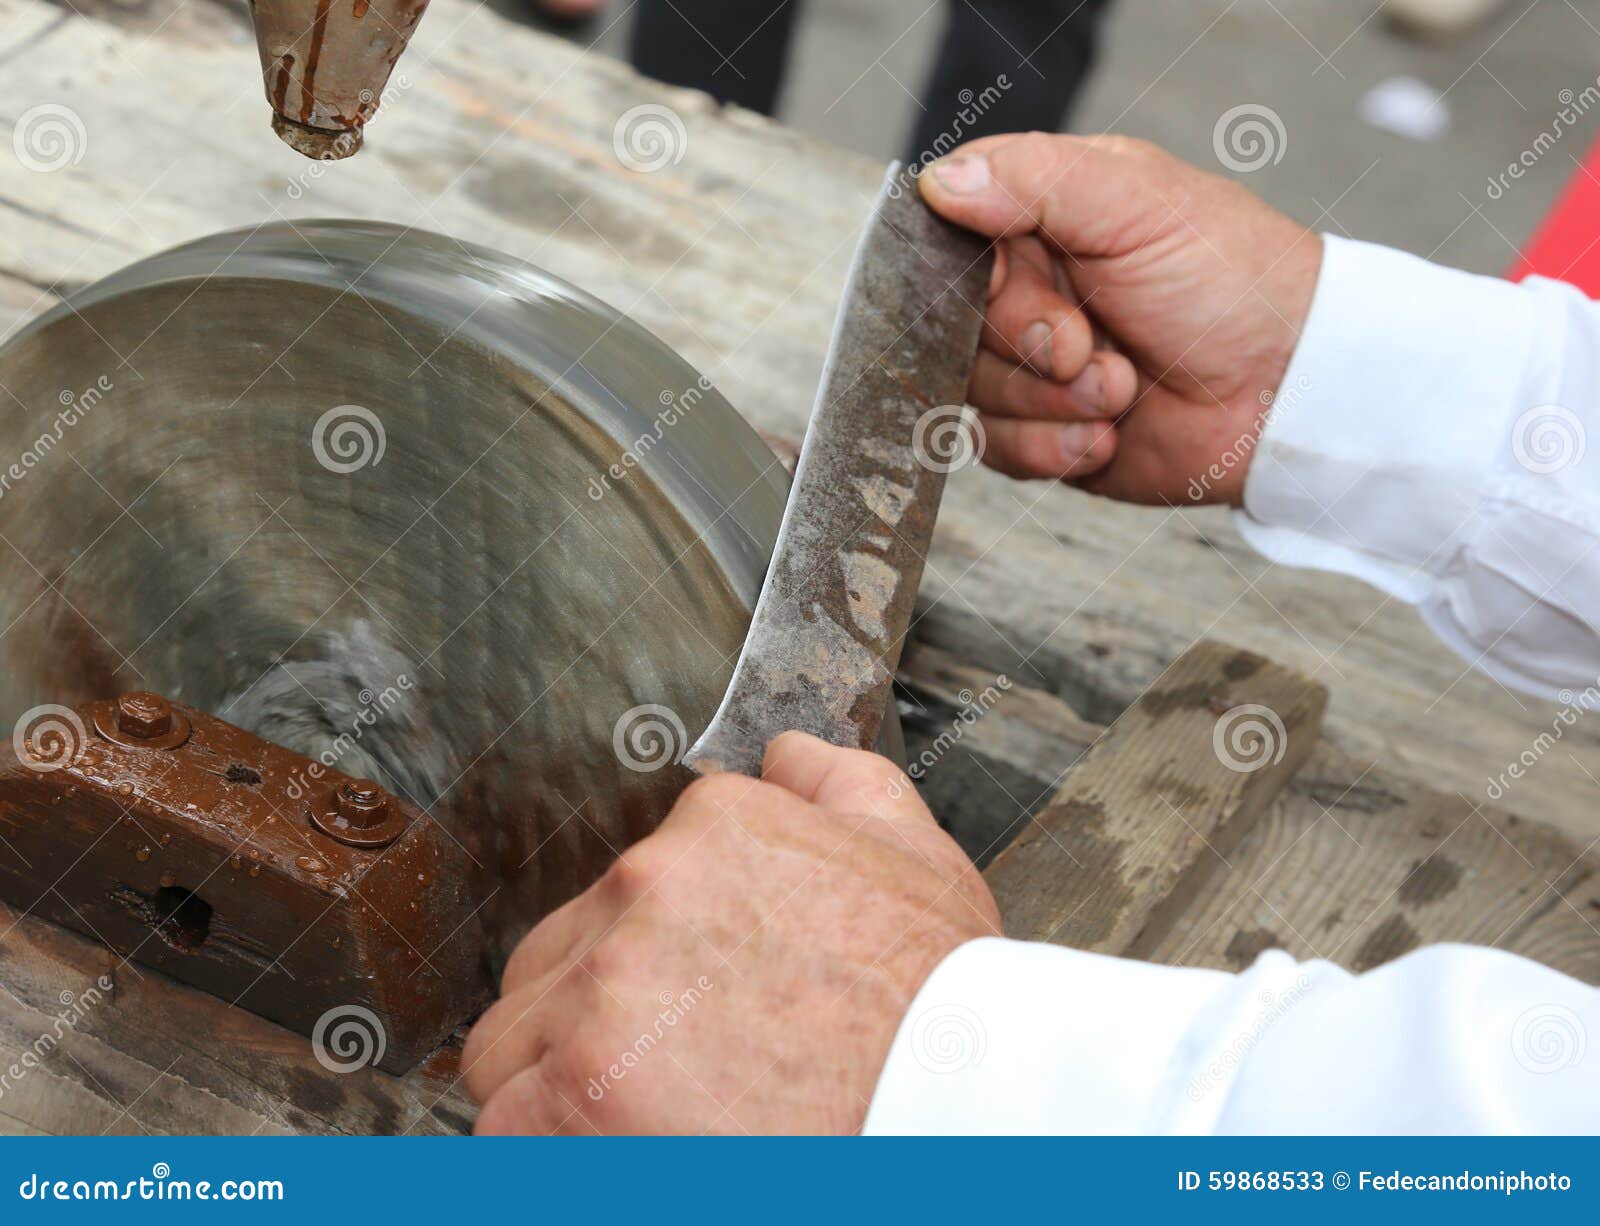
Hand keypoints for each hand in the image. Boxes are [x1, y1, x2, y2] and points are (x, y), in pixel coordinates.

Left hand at [462, 732, 999, 1133]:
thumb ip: (834, 784)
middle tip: (659, 1077)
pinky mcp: (571, 1098)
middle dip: (584, 1020)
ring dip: (552, 1085)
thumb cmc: (942, 1001)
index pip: (621, 892)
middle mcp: (642, 892)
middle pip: (551, 965)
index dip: (645, 964)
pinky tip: (616, 1155)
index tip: (682, 1011)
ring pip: (510, 1047)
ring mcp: (600, 994)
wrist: (961, 1107)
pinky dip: (544, 1148)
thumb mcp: (911, 852)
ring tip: (636, 1124)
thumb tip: (784, 756)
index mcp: (710, 830)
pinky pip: (504, 1129)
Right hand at [920, 134, 1321, 505]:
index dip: (973, 274)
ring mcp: (1034, 365)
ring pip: (972, 391)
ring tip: (1121, 390)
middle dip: (1026, 345)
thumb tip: (940, 180)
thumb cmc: (1232, 283)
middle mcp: (1031, 289)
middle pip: (953, 325)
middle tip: (1088, 346)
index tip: (1023, 283)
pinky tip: (1108, 434)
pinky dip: (1051, 447)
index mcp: (1043, 218)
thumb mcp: (1135, 202)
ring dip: (1049, 401)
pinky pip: (996, 448)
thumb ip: (1033, 178)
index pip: (950, 237)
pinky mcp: (1043, 430)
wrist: (1286, 394)